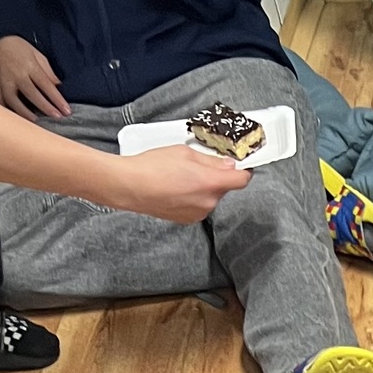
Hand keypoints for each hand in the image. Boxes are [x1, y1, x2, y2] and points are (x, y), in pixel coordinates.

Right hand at [0, 36, 66, 117]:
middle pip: (31, 93)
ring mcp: (4, 79)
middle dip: (45, 107)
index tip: (66, 110)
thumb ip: (48, 71)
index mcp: (29, 65)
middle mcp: (16, 73)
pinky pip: (0, 99)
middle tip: (57, 117)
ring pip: (13, 100)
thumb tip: (59, 86)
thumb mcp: (36, 54)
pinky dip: (8, 110)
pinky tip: (16, 118)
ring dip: (25, 113)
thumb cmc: (19, 49)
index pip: (46, 84)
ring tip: (36, 122)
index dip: (57, 99)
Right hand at [104, 142, 249, 222]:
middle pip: (223, 188)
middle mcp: (209, 202)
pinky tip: (175, 188)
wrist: (129, 186)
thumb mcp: (185, 153)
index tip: (241, 164)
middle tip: (196, 165)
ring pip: (210, 197)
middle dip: (216, 176)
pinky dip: (192, 197)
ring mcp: (199, 213)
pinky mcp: (187, 219)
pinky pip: (198, 205)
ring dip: (202, 187)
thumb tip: (228, 164)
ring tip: (180, 176)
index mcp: (211, 183)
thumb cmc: (152, 167)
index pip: (242, 180)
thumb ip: (211, 160)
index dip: (243, 170)